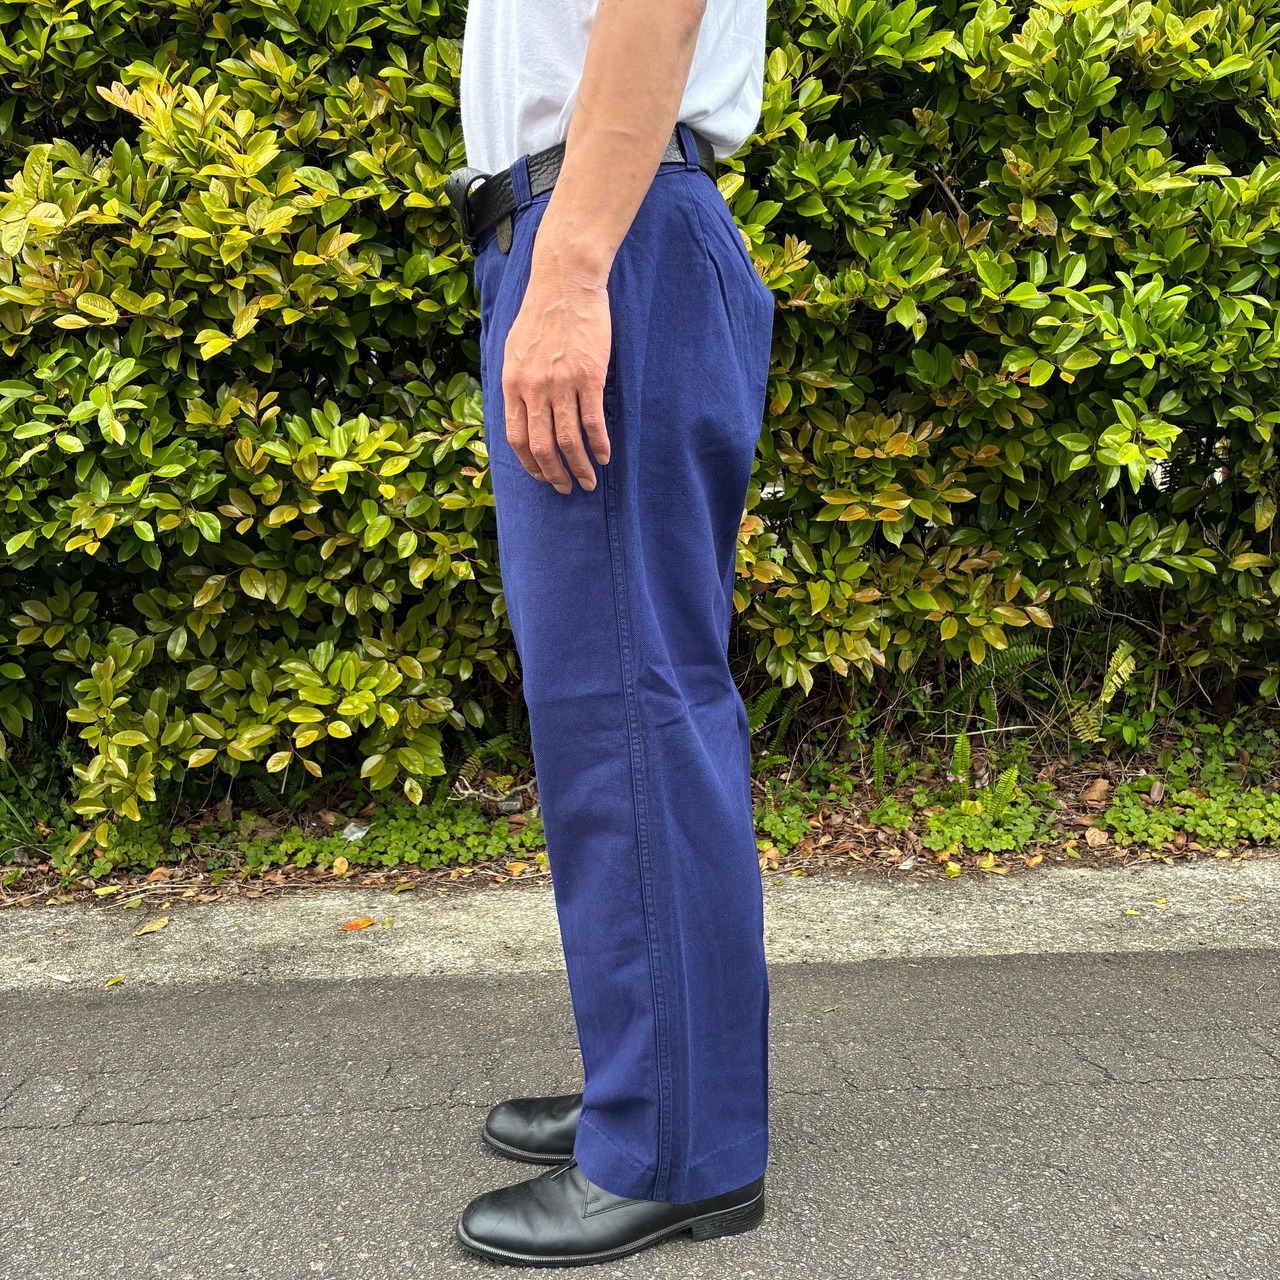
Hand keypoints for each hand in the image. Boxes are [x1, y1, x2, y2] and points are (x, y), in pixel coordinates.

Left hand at [501, 238, 612, 492]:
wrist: (565, 282)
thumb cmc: (541, 313)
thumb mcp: (514, 349)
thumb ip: (517, 382)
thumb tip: (520, 409)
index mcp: (513, 384)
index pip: (516, 438)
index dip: (530, 464)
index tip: (542, 476)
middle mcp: (533, 389)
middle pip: (542, 446)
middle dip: (554, 475)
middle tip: (567, 488)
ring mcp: (561, 384)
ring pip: (568, 441)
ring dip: (579, 467)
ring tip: (589, 481)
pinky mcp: (589, 377)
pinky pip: (593, 422)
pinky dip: (599, 445)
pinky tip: (605, 456)